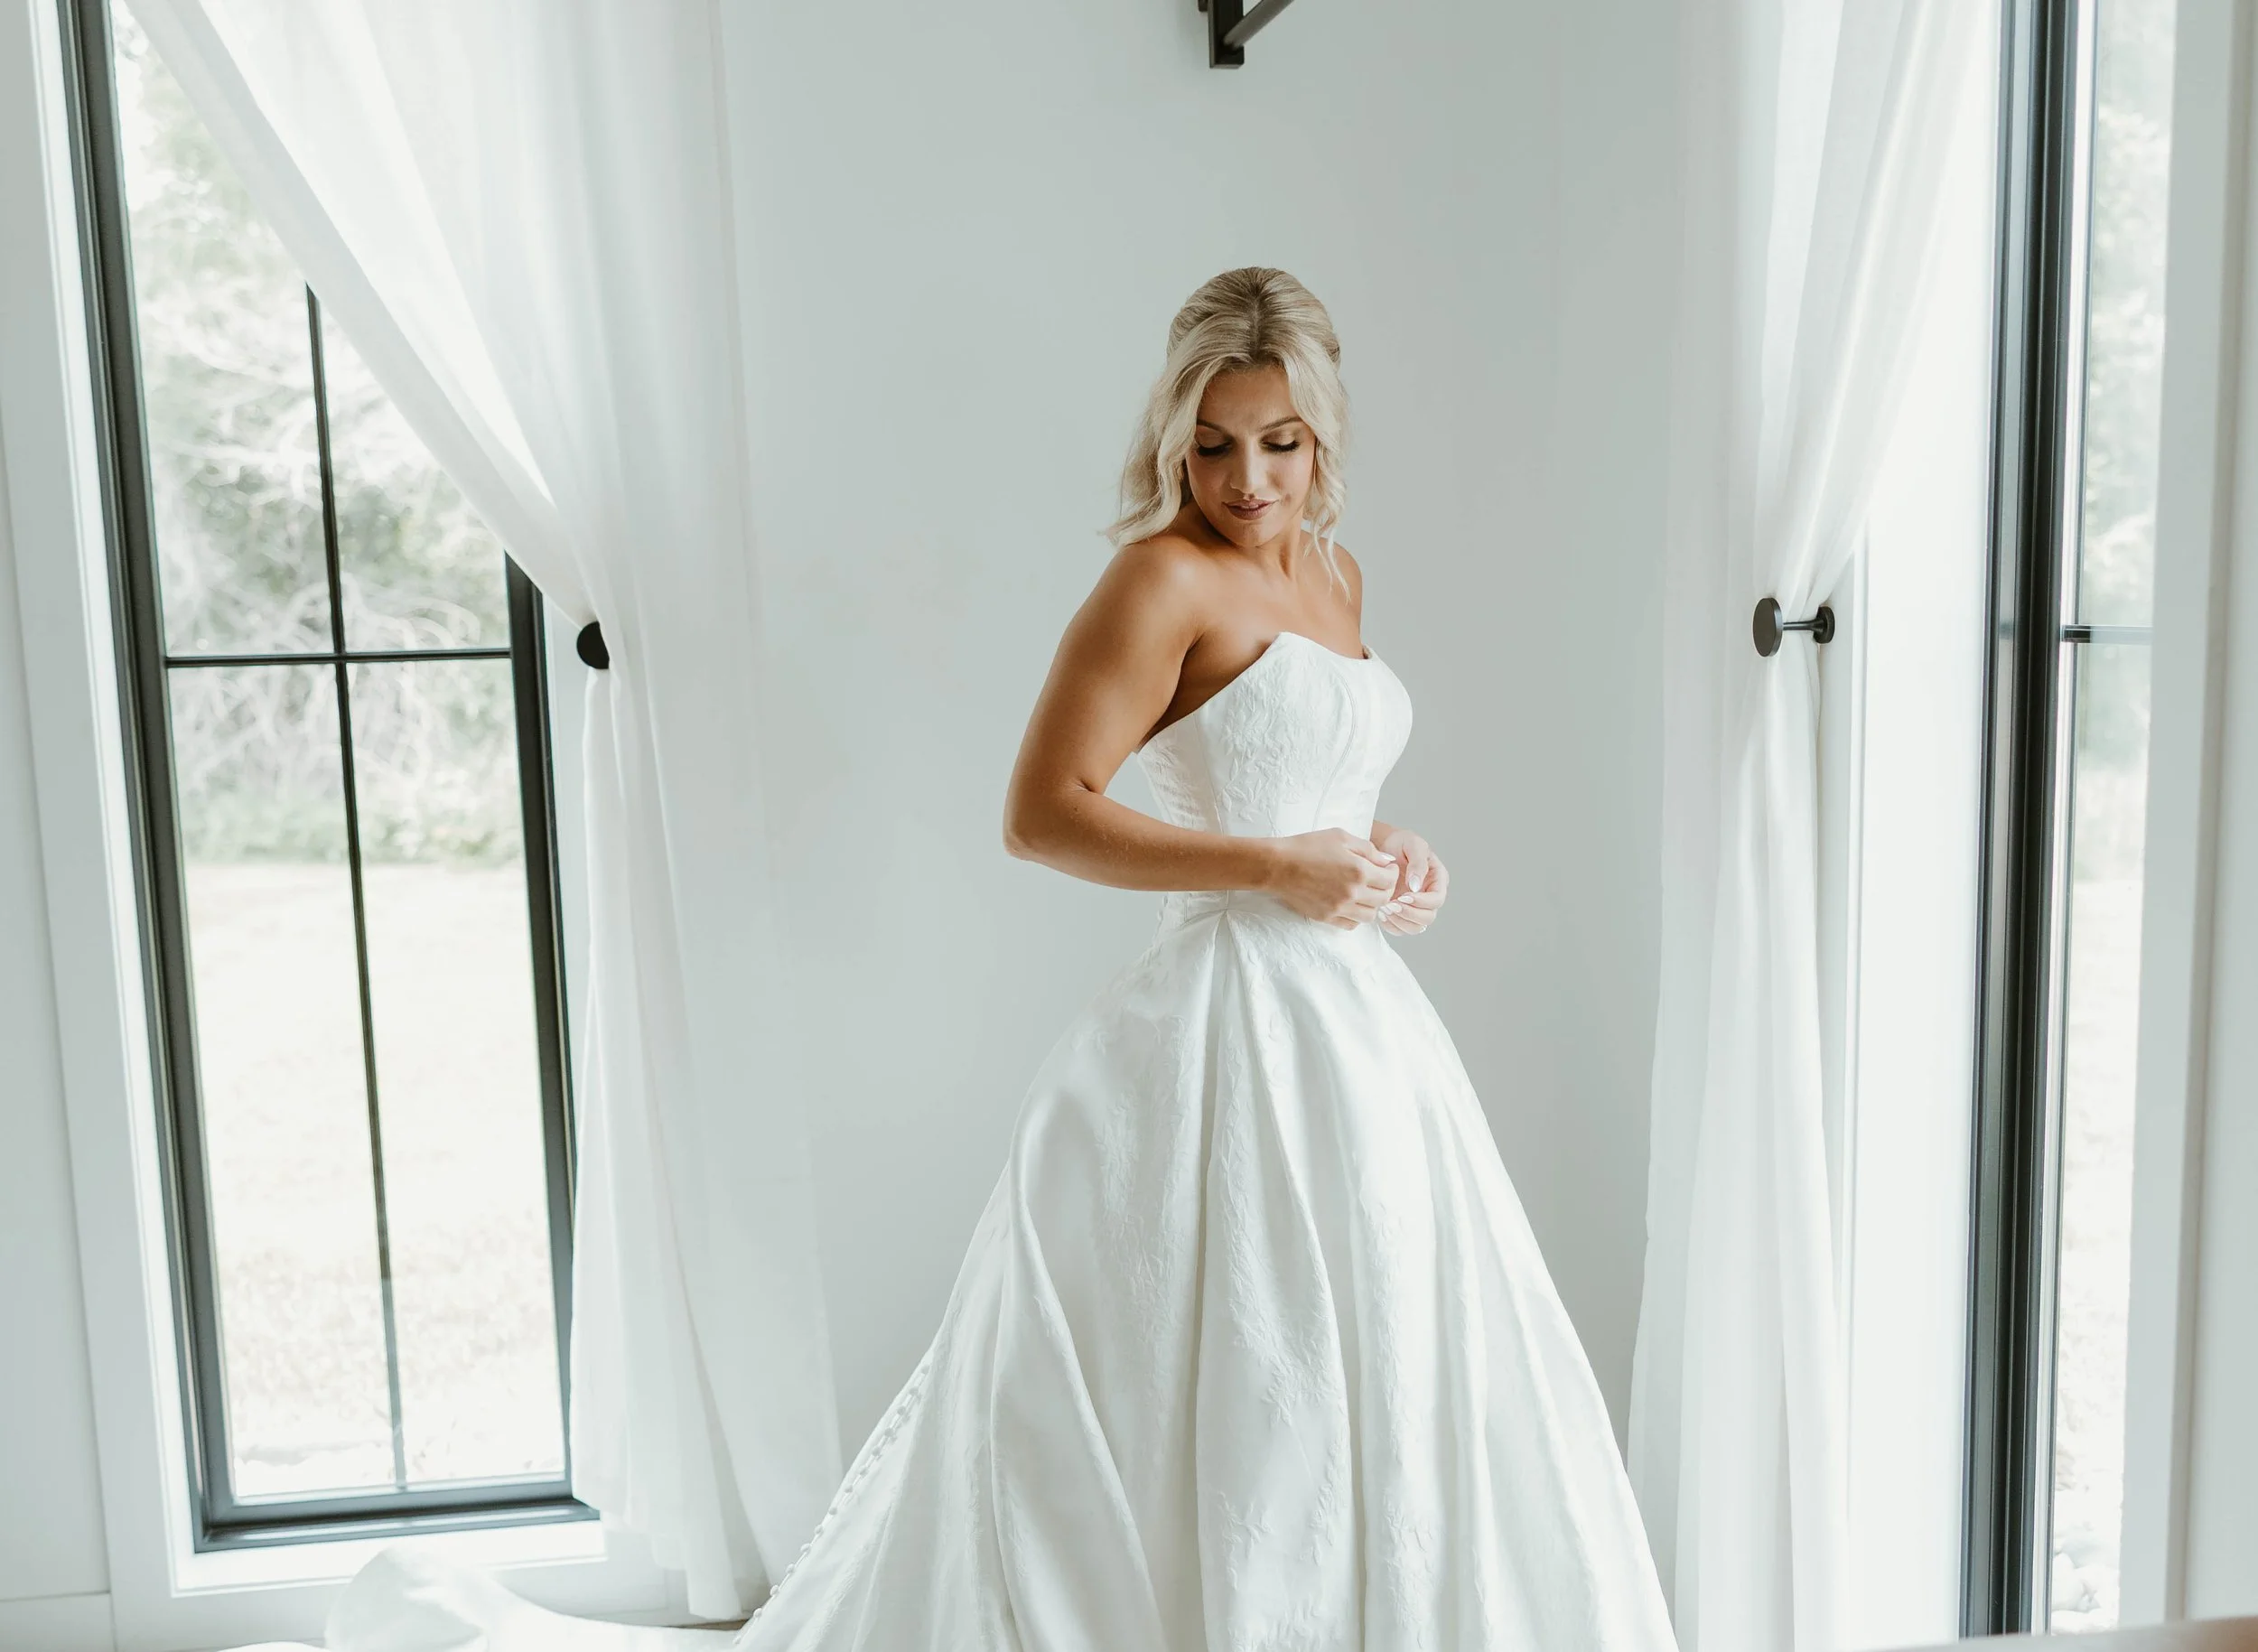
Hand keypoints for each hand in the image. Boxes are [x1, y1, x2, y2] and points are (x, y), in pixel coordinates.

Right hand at [1263, 829, 1399, 929]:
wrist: (1278, 865)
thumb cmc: (1307, 846)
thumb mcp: (1341, 837)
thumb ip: (1368, 849)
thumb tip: (1385, 861)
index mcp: (1359, 871)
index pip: (1390, 880)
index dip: (1393, 874)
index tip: (1388, 869)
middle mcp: (1352, 893)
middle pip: (1383, 900)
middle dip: (1386, 889)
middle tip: (1380, 881)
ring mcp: (1339, 908)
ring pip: (1370, 916)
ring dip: (1372, 905)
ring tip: (1365, 894)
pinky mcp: (1327, 917)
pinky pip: (1351, 925)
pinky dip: (1356, 916)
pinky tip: (1351, 904)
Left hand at [1370, 823, 1447, 934]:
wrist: (1382, 846)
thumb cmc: (1400, 842)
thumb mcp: (1413, 844)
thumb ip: (1418, 863)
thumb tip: (1416, 886)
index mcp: (1437, 880)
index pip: (1437, 900)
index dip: (1422, 902)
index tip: (1404, 896)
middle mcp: (1429, 896)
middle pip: (1427, 918)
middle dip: (1409, 913)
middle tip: (1391, 904)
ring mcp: (1415, 906)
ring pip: (1415, 927)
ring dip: (1400, 921)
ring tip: (1385, 908)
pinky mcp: (1401, 913)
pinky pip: (1400, 929)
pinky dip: (1391, 925)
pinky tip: (1381, 912)